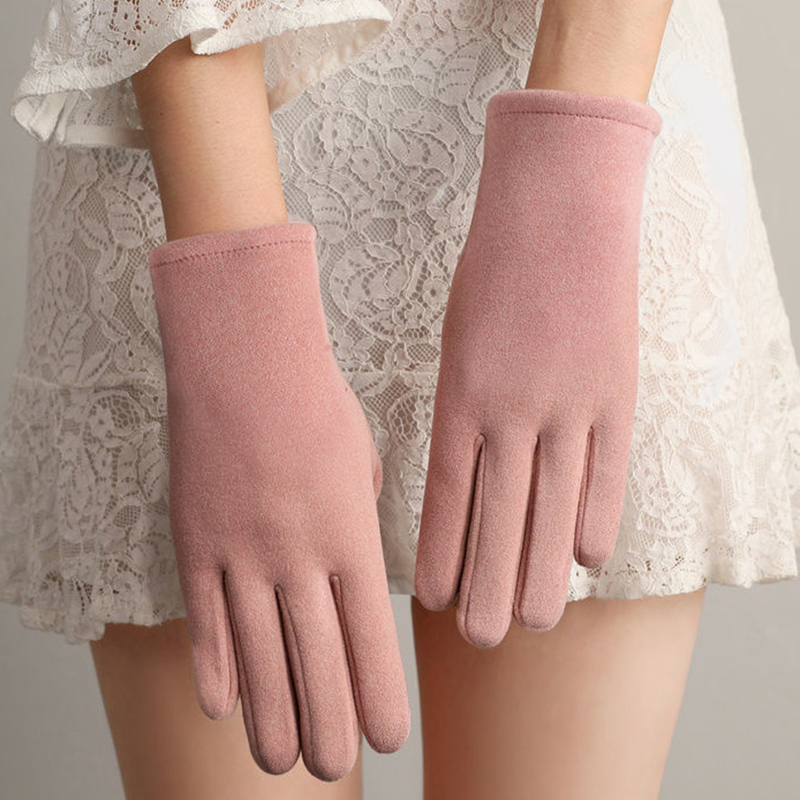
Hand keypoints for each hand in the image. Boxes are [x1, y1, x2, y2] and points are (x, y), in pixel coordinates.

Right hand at [149, 222, 409, 779]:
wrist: (245, 358)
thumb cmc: (316, 403)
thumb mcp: (362, 462)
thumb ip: (358, 521)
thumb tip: (349, 567)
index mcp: (352, 535)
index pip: (369, 638)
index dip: (378, 695)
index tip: (387, 738)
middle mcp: (299, 556)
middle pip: (315, 662)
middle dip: (328, 724)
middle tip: (334, 766)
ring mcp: (242, 554)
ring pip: (258, 657)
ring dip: (271, 716)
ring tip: (280, 762)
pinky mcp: (195, 542)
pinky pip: (205, 620)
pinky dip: (216, 669)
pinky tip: (225, 708)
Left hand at [415, 88, 660, 646]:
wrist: (556, 209)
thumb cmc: (491, 276)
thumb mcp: (456, 340)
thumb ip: (461, 408)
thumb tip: (468, 469)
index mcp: (462, 394)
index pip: (449, 493)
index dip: (443, 550)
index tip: (434, 602)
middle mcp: (514, 407)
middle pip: (500, 513)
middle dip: (488, 581)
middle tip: (480, 641)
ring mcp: (569, 400)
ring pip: (554, 502)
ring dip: (542, 566)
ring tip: (531, 621)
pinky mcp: (614, 389)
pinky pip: (606, 466)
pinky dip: (597, 514)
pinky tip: (586, 559)